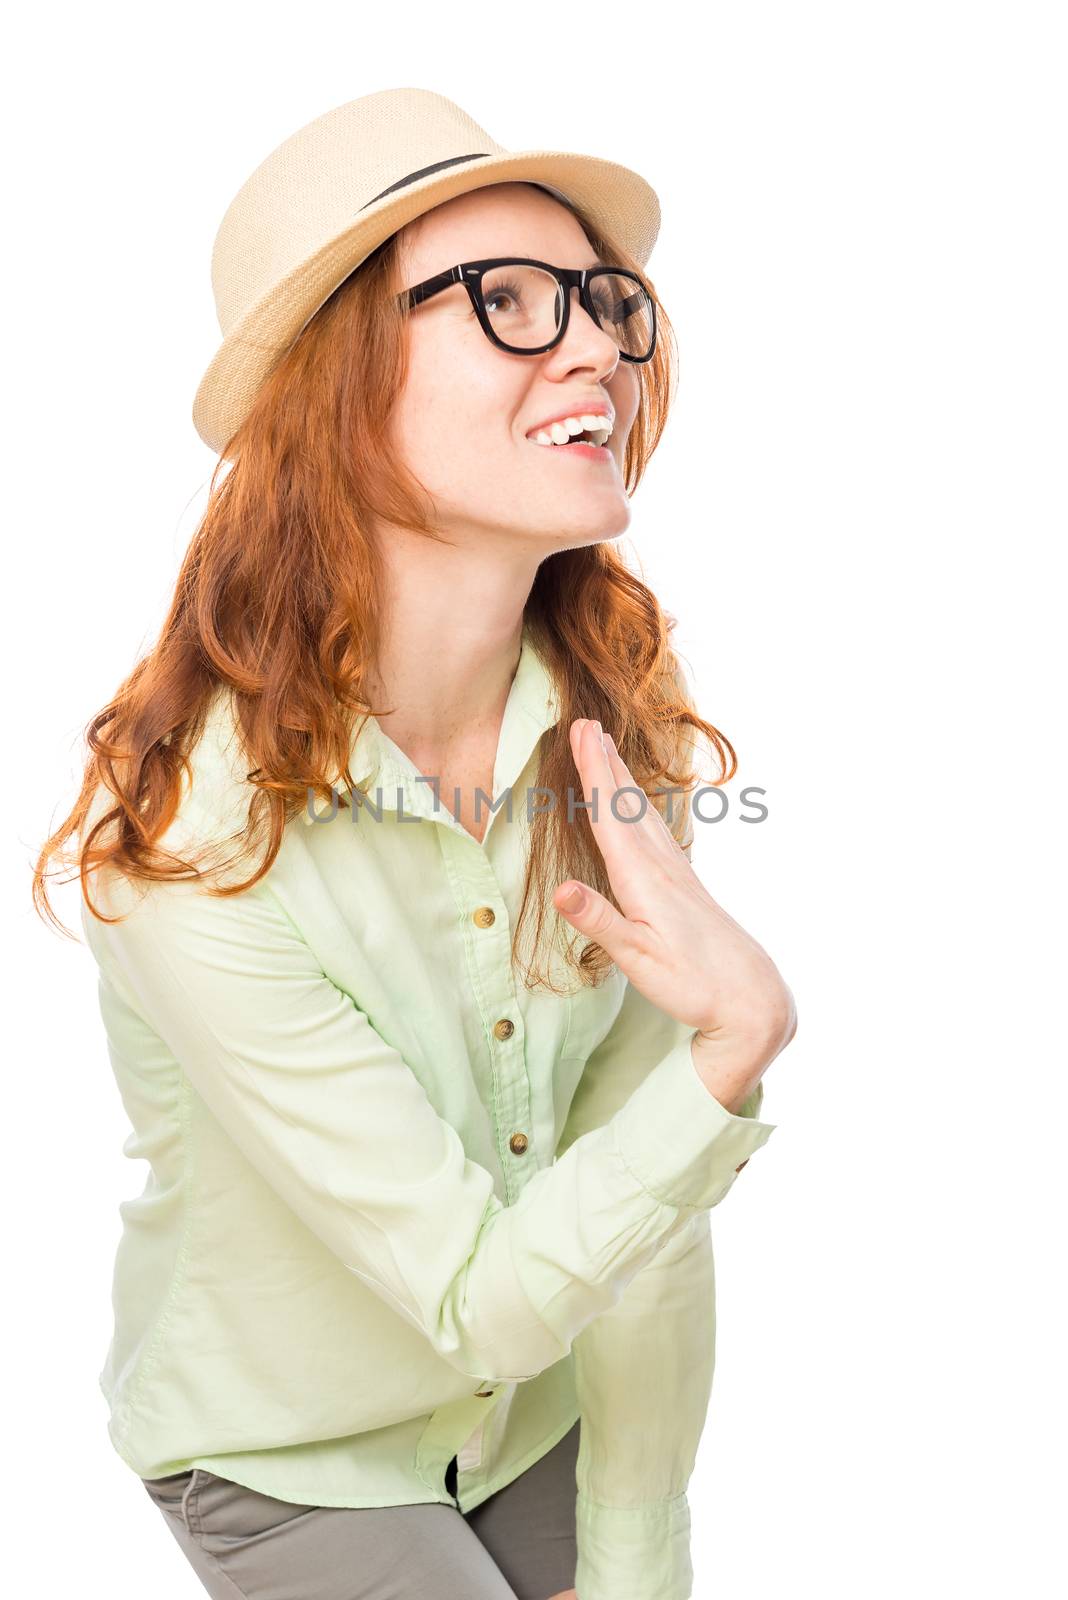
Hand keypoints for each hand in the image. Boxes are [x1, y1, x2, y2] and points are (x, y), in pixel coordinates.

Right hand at [553, 719, 796, 1071]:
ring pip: (642, 814)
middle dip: (604, 762)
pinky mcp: (684, 885)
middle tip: (587, 722)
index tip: (581, 730)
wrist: (749, 995)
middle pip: (625, 803)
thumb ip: (598, 921)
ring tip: (607, 750)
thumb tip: (560, 889)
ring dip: (621, 780)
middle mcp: (660, 865)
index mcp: (642, 877)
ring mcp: (675, 873)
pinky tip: (638, 809)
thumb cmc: (691, 982)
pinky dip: (638, 808)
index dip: (593, 770)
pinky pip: (654, 831)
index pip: (608, 814)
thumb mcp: (636, 959)